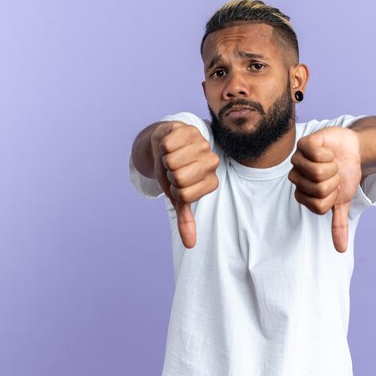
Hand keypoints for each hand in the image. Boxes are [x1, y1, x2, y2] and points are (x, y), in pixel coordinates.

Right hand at [151, 122, 219, 247]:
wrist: (166, 144)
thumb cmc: (174, 172)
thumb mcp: (178, 196)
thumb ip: (185, 219)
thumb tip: (190, 245)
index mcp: (211, 182)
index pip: (184, 194)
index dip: (174, 190)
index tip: (178, 183)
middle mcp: (212, 163)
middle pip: (178, 177)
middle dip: (168, 174)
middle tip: (173, 168)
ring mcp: (203, 144)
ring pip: (172, 160)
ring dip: (165, 158)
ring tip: (172, 155)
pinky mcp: (190, 129)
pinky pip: (168, 144)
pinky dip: (162, 145)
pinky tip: (170, 143)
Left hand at [288, 126, 361, 252]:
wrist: (353, 150)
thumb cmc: (345, 175)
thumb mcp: (343, 200)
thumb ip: (338, 224)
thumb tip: (341, 250)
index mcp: (302, 193)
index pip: (318, 206)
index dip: (333, 197)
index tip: (335, 189)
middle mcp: (297, 176)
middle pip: (317, 189)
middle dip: (334, 181)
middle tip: (335, 173)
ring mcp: (299, 159)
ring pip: (316, 172)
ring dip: (332, 167)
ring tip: (332, 162)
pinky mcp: (305, 143)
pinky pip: (314, 153)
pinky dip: (327, 153)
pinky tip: (328, 151)